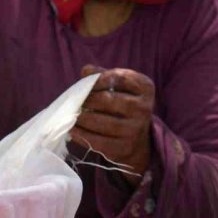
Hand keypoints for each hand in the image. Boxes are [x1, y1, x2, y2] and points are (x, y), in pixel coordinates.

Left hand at [70, 65, 154, 183]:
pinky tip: (73, 130)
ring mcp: (135, 130)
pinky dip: (82, 135)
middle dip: (88, 99)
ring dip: (83, 118)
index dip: (99, 78)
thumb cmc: (122, 103)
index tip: (86, 81)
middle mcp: (144, 109)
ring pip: (103, 122)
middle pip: (108, 100)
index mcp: (145, 88)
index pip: (120, 78)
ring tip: (73, 114)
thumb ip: (102, 75)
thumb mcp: (118, 85)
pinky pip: (100, 142)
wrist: (137, 137)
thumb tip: (86, 70)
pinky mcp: (124, 148)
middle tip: (76, 100)